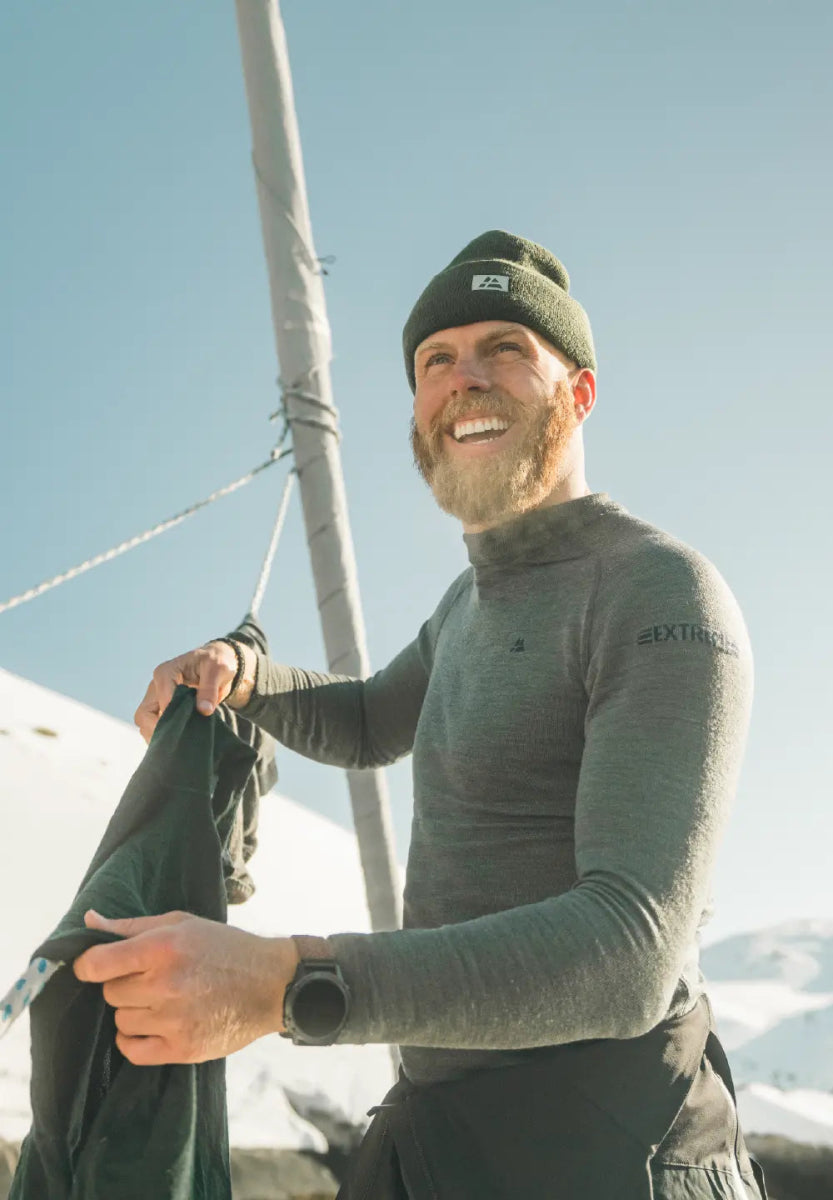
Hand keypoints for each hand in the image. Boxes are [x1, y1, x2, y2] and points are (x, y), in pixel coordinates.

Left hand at [72, 910, 299, 1065]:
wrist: (270, 983)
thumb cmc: (224, 947)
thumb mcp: (182, 924)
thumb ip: (131, 926)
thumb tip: (89, 921)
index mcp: (163, 948)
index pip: (97, 965)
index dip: (89, 965)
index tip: (97, 966)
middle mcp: (165, 984)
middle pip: (110, 993)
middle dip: (126, 984)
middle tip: (152, 978)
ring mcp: (173, 1020)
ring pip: (121, 1020)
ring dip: (135, 1011)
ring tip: (163, 1000)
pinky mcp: (181, 1049)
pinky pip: (132, 1050)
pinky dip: (136, 1039)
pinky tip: (156, 1024)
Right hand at [134, 641, 255, 743]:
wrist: (217, 666)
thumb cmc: (216, 663)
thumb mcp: (218, 669)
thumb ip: (210, 689)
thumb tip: (204, 710)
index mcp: (166, 672)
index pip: (161, 697)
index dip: (172, 714)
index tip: (186, 726)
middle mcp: (155, 686)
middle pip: (144, 714)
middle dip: (158, 730)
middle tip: (178, 742)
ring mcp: (156, 699)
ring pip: (145, 724)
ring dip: (159, 736)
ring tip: (178, 746)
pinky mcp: (161, 710)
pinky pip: (153, 727)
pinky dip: (163, 736)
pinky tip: (177, 744)